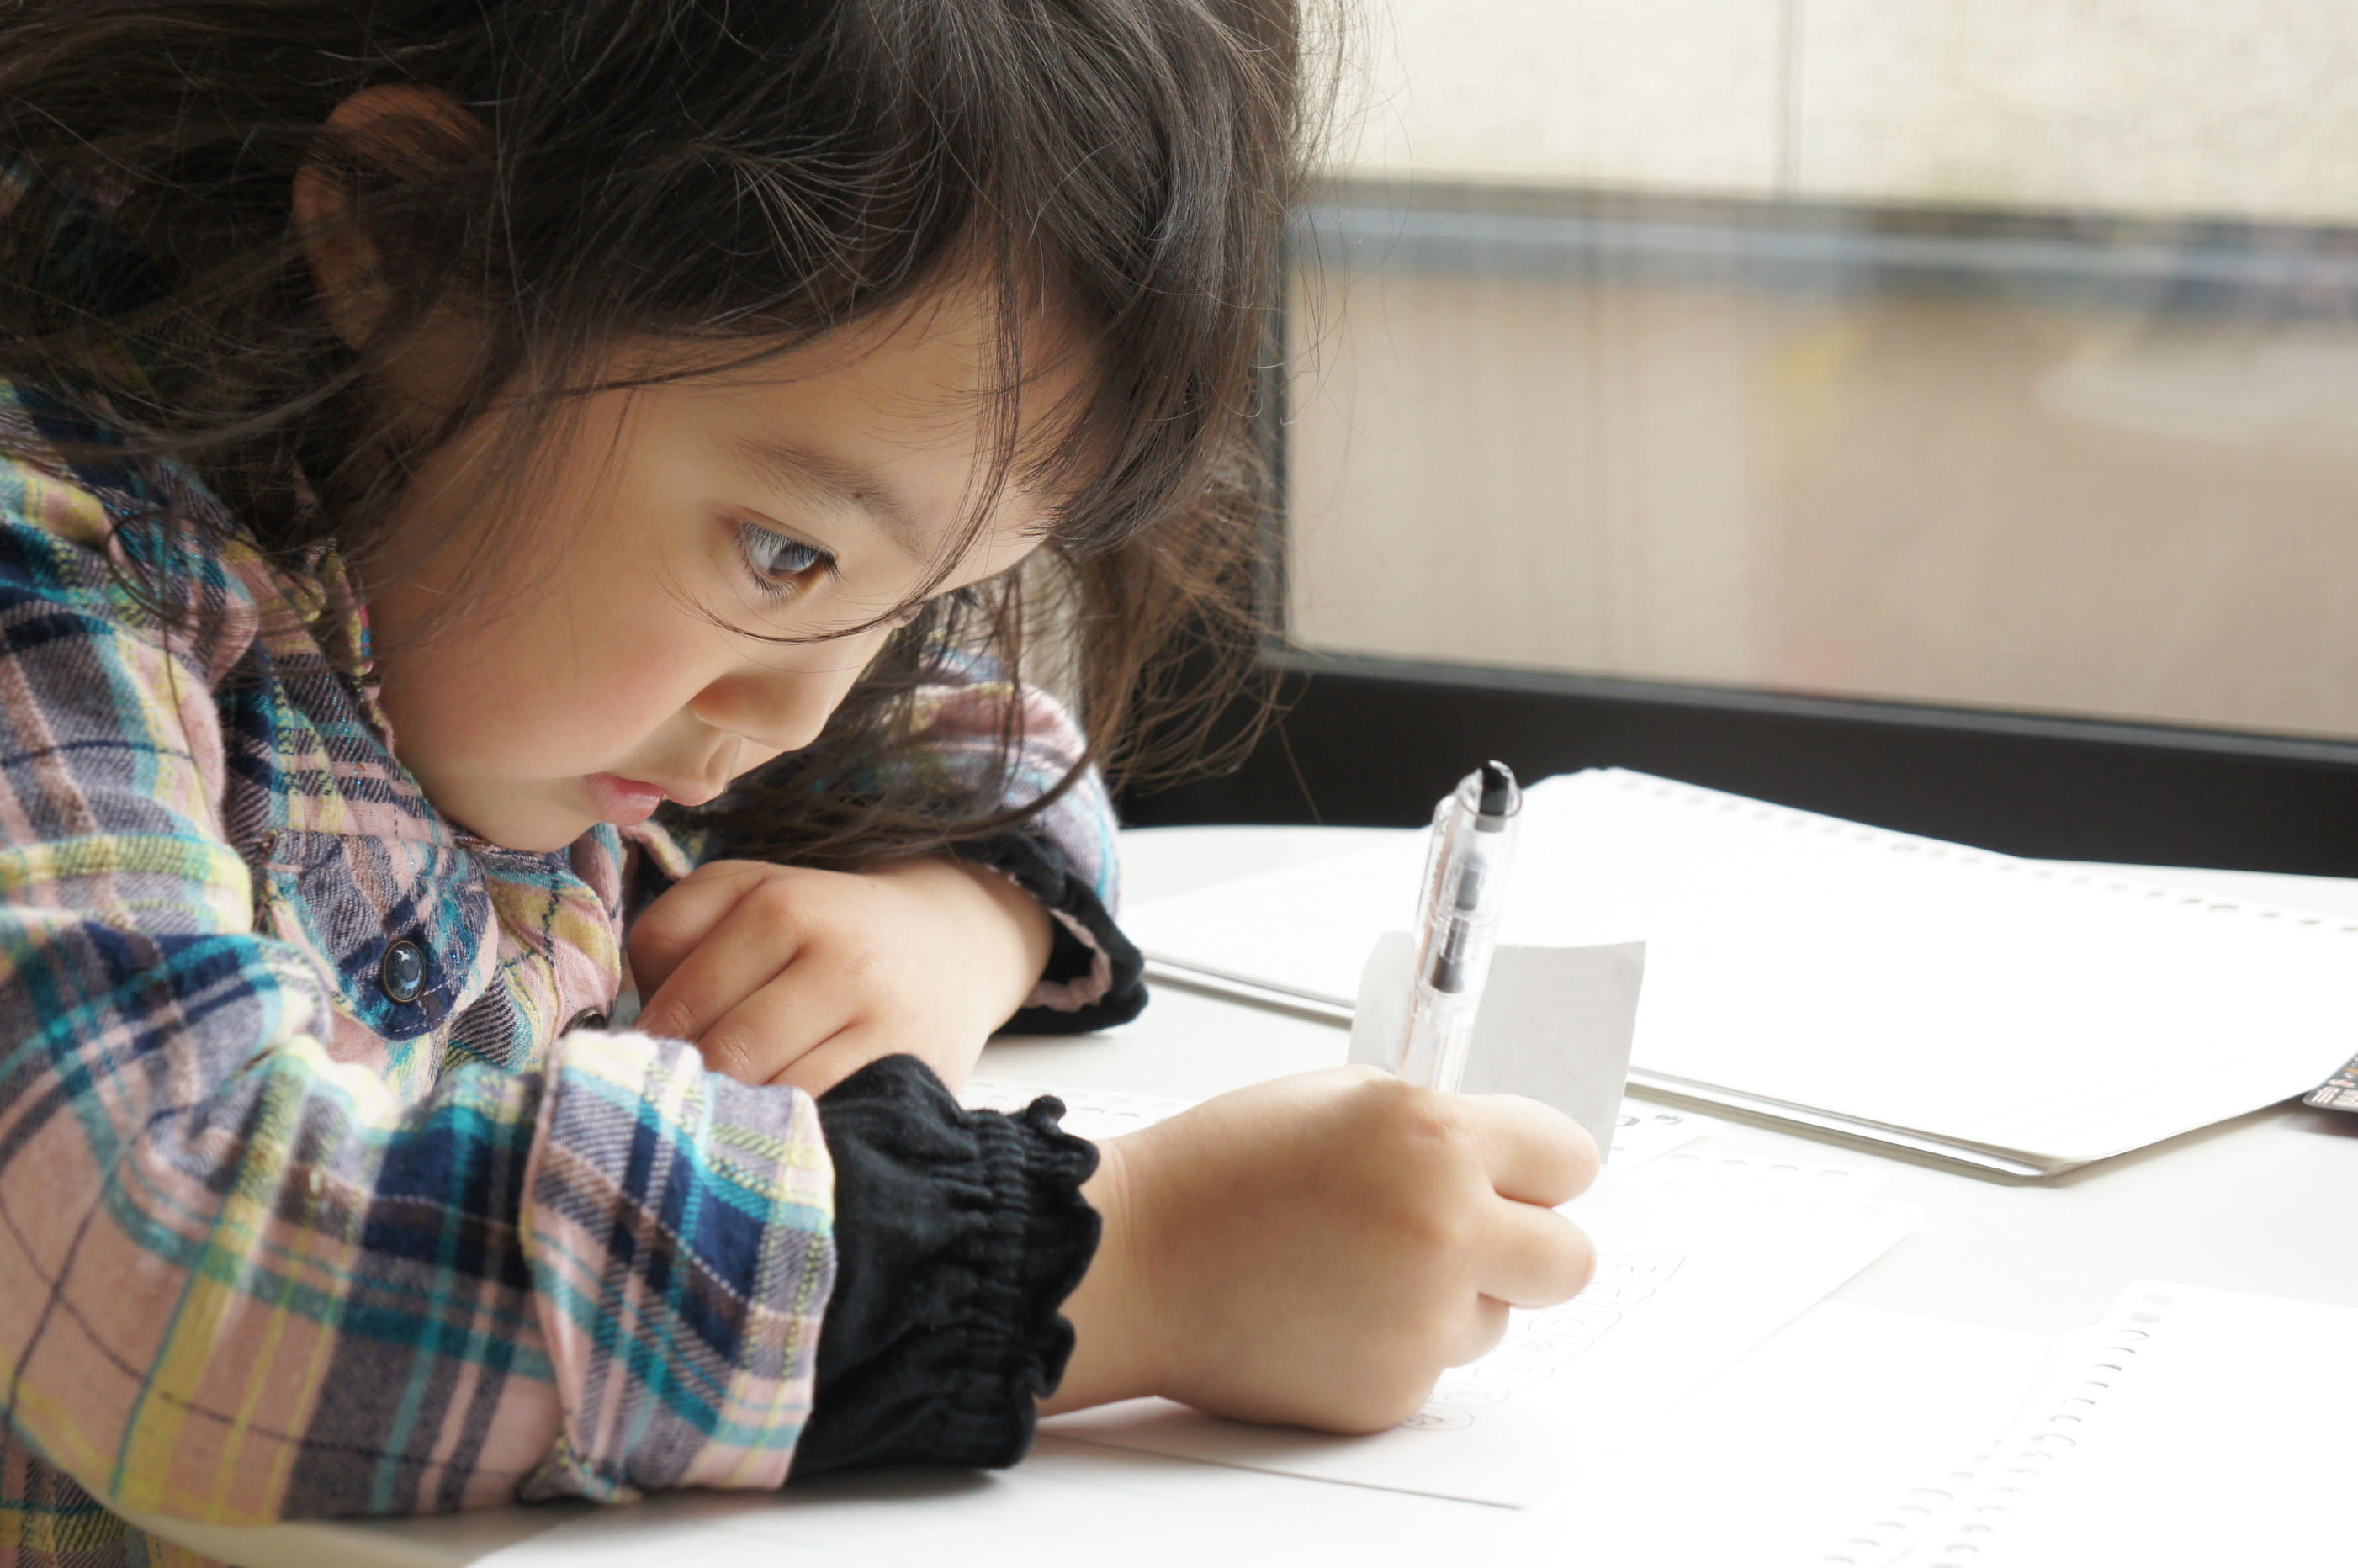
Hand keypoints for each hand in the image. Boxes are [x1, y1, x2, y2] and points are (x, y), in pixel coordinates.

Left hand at [627, 855, 1053, 1094]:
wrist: (952, 945)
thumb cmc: (823, 927)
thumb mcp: (748, 893)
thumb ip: (671, 930)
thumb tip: (632, 1026)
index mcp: (782, 906)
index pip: (678, 1000)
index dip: (646, 1047)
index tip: (642, 1071)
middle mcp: (836, 956)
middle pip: (721, 1051)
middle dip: (687, 1090)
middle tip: (674, 1112)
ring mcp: (880, 1016)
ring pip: (772, 1091)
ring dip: (732, 1120)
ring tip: (716, 1131)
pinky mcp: (909, 1069)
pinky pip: (825, 1119)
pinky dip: (787, 1136)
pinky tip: (772, 1137)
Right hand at [1044, 1067, 1598, 1430]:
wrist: (1131, 1261)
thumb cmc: (1216, 1173)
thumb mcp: (1338, 1099)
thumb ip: (1433, 1127)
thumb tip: (1499, 1161)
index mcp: (1436, 1139)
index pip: (1570, 1160)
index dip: (1538, 1168)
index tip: (1519, 1176)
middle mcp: (1445, 1231)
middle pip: (1570, 1261)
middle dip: (1531, 1246)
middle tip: (1470, 1235)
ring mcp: (1422, 1320)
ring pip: (1498, 1318)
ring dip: (1452, 1297)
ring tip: (1356, 1268)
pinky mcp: (1392, 1390)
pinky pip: (1433, 1365)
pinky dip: (1393, 1343)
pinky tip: (1327, 1311)